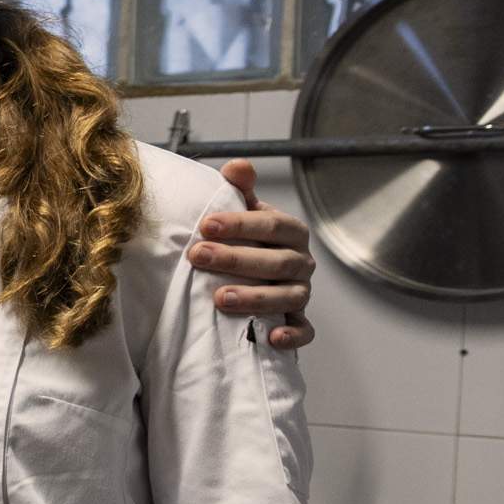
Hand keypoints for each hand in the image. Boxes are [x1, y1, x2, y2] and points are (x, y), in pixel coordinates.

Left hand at [196, 160, 316, 350]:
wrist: (256, 273)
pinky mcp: (299, 320)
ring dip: (256, 297)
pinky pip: (305, 330)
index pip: (273, 225)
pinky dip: (292, 335)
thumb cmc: (248, 240)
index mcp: (291, 232)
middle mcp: (301, 262)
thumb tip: (237, 166)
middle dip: (236, 260)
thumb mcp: (244, 212)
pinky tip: (271, 337)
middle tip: (198, 257)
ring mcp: (301, 292)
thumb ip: (240, 189)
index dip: (241, 224)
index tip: (206, 225)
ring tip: (220, 299)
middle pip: (278, 261)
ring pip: (288, 296)